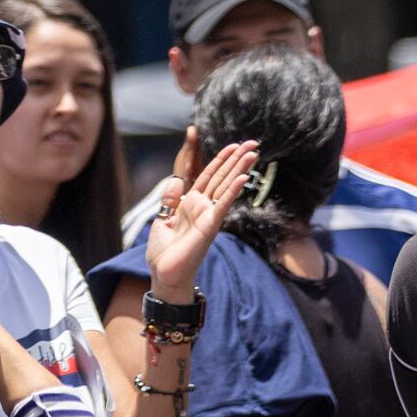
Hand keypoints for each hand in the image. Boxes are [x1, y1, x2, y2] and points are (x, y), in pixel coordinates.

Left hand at [143, 138, 259, 297]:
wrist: (165, 273)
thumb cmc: (164, 251)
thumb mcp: (163, 218)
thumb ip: (171, 198)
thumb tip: (177, 181)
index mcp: (190, 203)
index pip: (205, 175)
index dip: (215, 158)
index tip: (226, 143)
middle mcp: (203, 206)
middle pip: (220, 176)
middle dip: (235, 159)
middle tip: (252, 143)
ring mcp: (208, 215)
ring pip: (225, 186)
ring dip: (240, 168)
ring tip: (253, 152)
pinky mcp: (210, 225)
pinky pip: (223, 205)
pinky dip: (233, 191)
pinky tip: (244, 178)